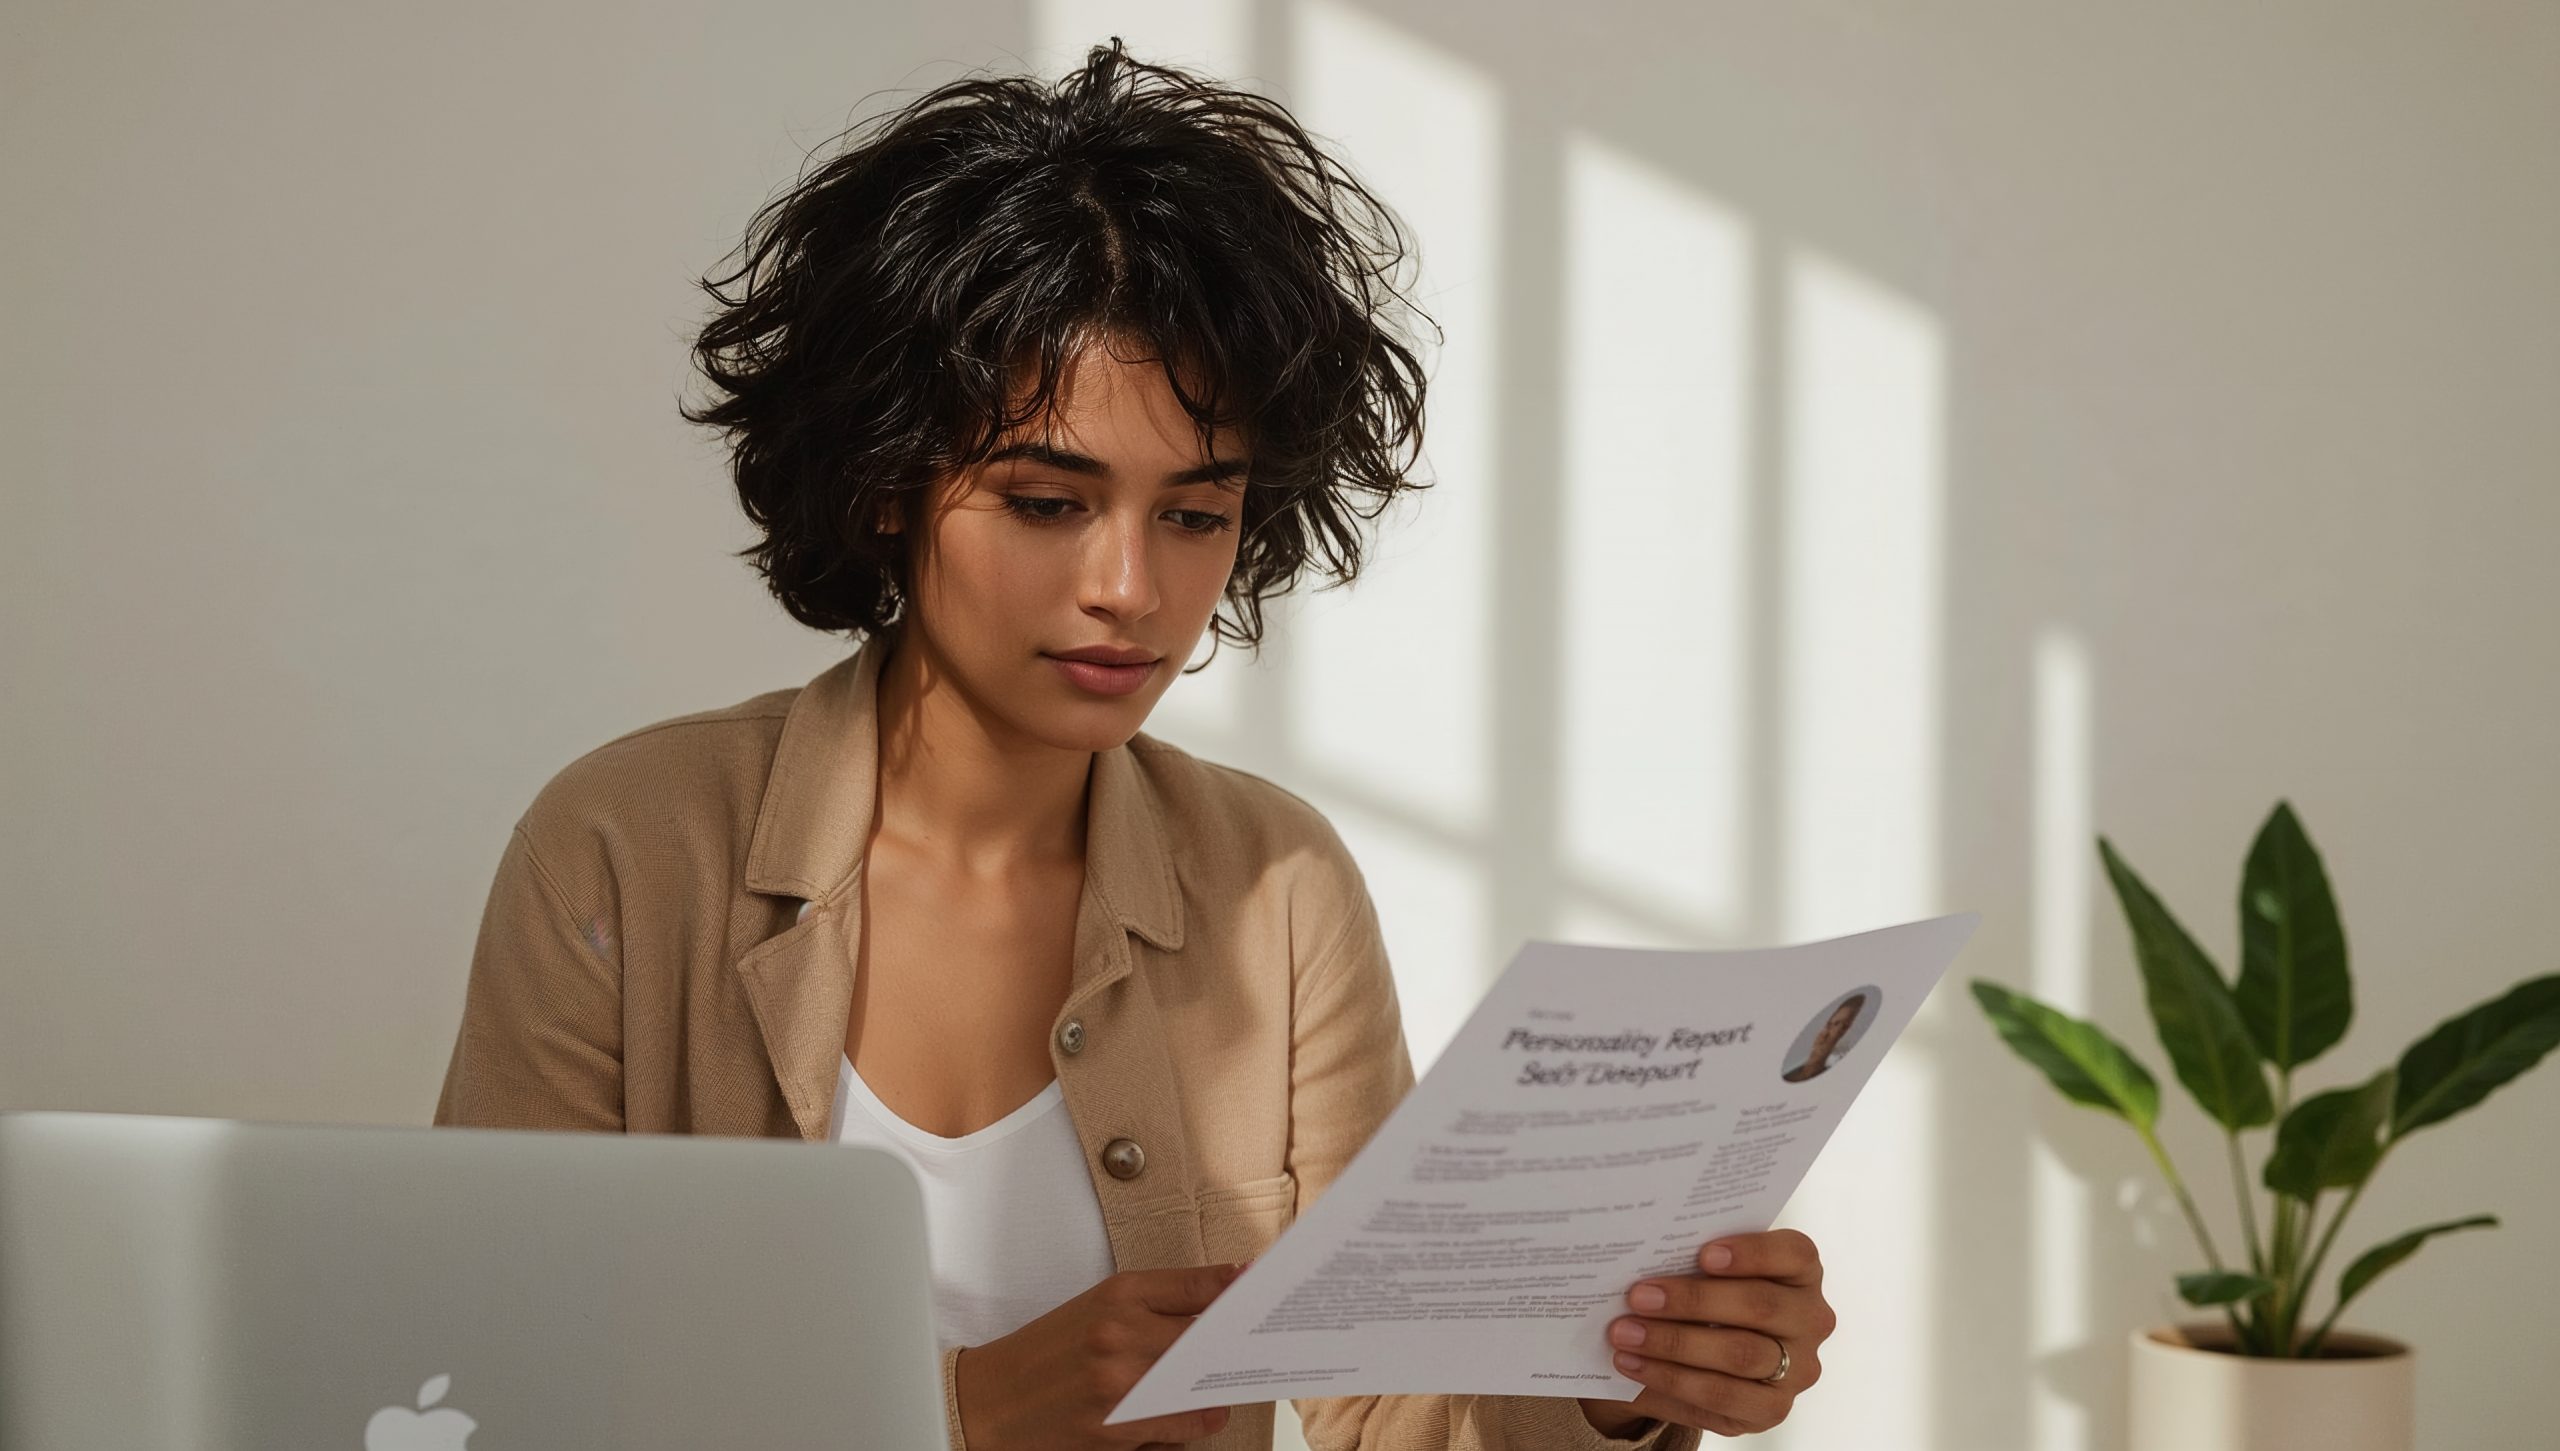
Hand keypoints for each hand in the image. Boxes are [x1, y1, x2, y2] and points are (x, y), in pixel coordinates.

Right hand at [954, 1262, 1247, 1448]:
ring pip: (1200, 1386)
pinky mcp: (1115, 1429)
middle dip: (1232, 1343)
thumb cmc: (1044, 1355)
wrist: (985, 1403)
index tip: (1263, 1288)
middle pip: (1206, 1336)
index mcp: (1116, 1294)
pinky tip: (1197, 1416)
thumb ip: (1157, 1302)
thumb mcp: (1094, 1309)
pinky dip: (1194, 1424)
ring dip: (1216, 1389)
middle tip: (1254, 1345)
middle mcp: (1120, 1332)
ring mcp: (1119, 1383)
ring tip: (1221, 1387)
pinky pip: (1181, 1427)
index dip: (1236, 1289)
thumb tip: (1224, 1289)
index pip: (1197, 1287)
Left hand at [1577, 1230, 1834, 1439]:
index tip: (1703, 1253)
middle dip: (1693, 1301)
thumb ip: (1688, 1259)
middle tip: (1638, 1295)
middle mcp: (1811, 1318)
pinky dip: (1671, 1379)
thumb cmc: (1702, 1293)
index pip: (1794, 1253)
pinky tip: (1632, 1364)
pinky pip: (1723, 1396)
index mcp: (1802, 1270)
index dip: (1752, 1252)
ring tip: (1624, 1333)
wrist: (1699, 1354)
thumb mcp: (1702, 1271)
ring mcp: (1799, 1368)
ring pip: (1741, 1354)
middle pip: (1760, 1305)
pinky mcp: (1774, 1408)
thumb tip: (1638, 1254)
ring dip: (1674, 1343)